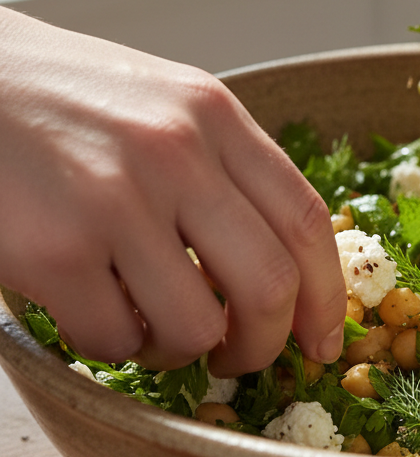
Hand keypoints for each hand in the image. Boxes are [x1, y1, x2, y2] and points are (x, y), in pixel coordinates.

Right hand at [0, 12, 346, 375]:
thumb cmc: (64, 97)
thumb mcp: (165, 104)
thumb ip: (226, 169)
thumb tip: (285, 267)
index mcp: (215, 115)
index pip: (306, 221)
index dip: (328, 297)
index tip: (325, 342)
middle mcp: (176, 154)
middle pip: (269, 286)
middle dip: (264, 345)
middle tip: (241, 359)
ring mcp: (115, 201)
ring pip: (195, 328)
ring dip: (181, 352)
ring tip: (152, 330)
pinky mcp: (53, 251)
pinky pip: (116, 338)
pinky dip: (115, 345)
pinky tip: (95, 312)